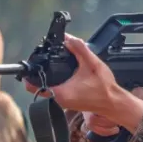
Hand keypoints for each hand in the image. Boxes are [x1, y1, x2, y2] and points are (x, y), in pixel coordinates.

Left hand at [22, 35, 142, 132]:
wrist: (114, 102)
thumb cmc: (104, 87)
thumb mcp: (92, 63)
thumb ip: (79, 49)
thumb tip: (68, 38)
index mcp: (60, 92)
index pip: (34, 86)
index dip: (29, 74)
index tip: (30, 64)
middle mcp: (58, 99)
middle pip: (38, 86)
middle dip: (39, 73)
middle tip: (43, 60)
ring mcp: (63, 102)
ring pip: (47, 89)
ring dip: (47, 77)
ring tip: (52, 64)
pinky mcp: (68, 102)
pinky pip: (55, 91)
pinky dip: (55, 82)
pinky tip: (63, 73)